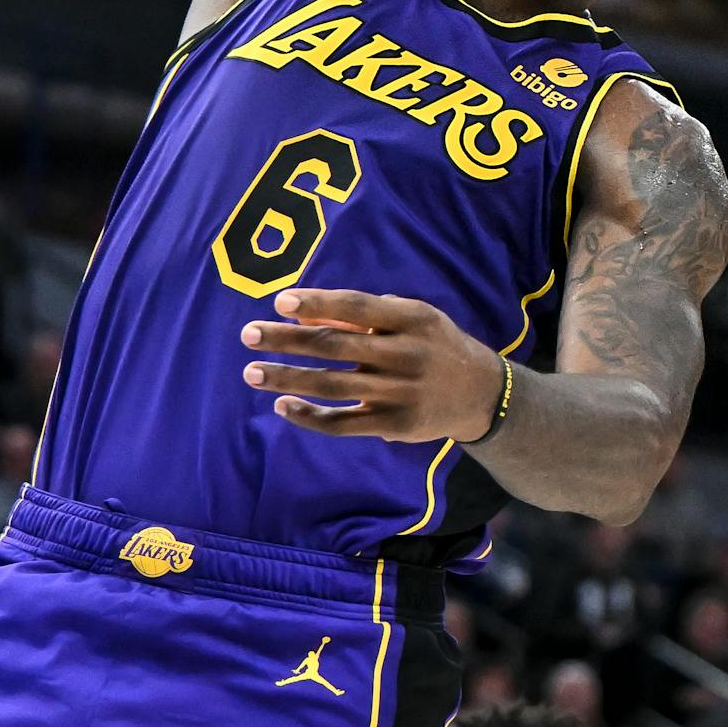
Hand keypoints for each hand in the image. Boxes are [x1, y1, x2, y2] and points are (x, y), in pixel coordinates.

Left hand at [241, 287, 502, 442]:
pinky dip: (309, 415)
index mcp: (413, 319)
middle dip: (288, 340)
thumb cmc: (435, 345)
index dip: (318, 303)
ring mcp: (399, 393)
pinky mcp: (393, 425)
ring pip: (332, 386)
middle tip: (248, 334)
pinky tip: (283, 404)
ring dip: (288, 378)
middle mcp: (406, 355)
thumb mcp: (415, 318)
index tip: (280, 301)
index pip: (358, 307)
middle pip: (336, 346)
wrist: (479, 393)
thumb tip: (308, 314)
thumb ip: (369, 316)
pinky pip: (342, 423)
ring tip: (251, 371)